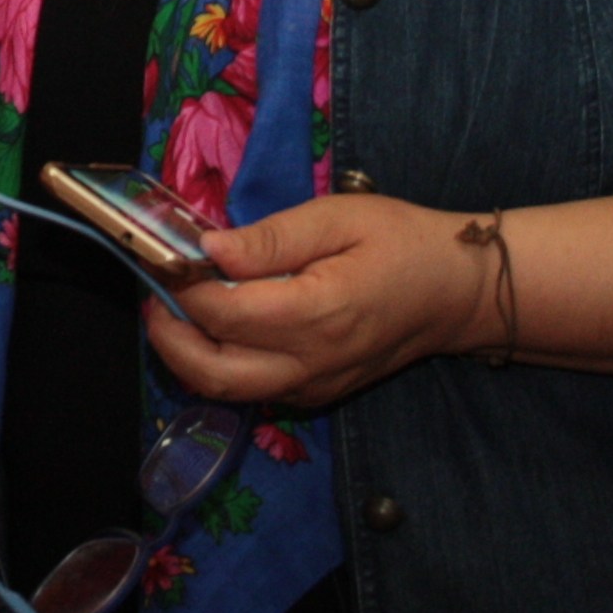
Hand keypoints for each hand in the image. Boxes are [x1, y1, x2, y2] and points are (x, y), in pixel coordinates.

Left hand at [142, 194, 497, 407]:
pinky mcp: (316, 393)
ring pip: (227, 390)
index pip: (221, 314)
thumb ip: (270, 239)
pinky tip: (215, 326)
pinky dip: (219, 364)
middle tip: (155, 290)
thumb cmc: (402, 243)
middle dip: (167, 335)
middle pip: (211, 372)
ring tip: (176, 307)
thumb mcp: (338, 219)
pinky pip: (253, 389)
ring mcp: (313, 386)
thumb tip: (208, 249)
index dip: (181, 285)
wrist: (456, 291)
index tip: (164, 253)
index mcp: (316, 315)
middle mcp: (310, 364)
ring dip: (187, 354)